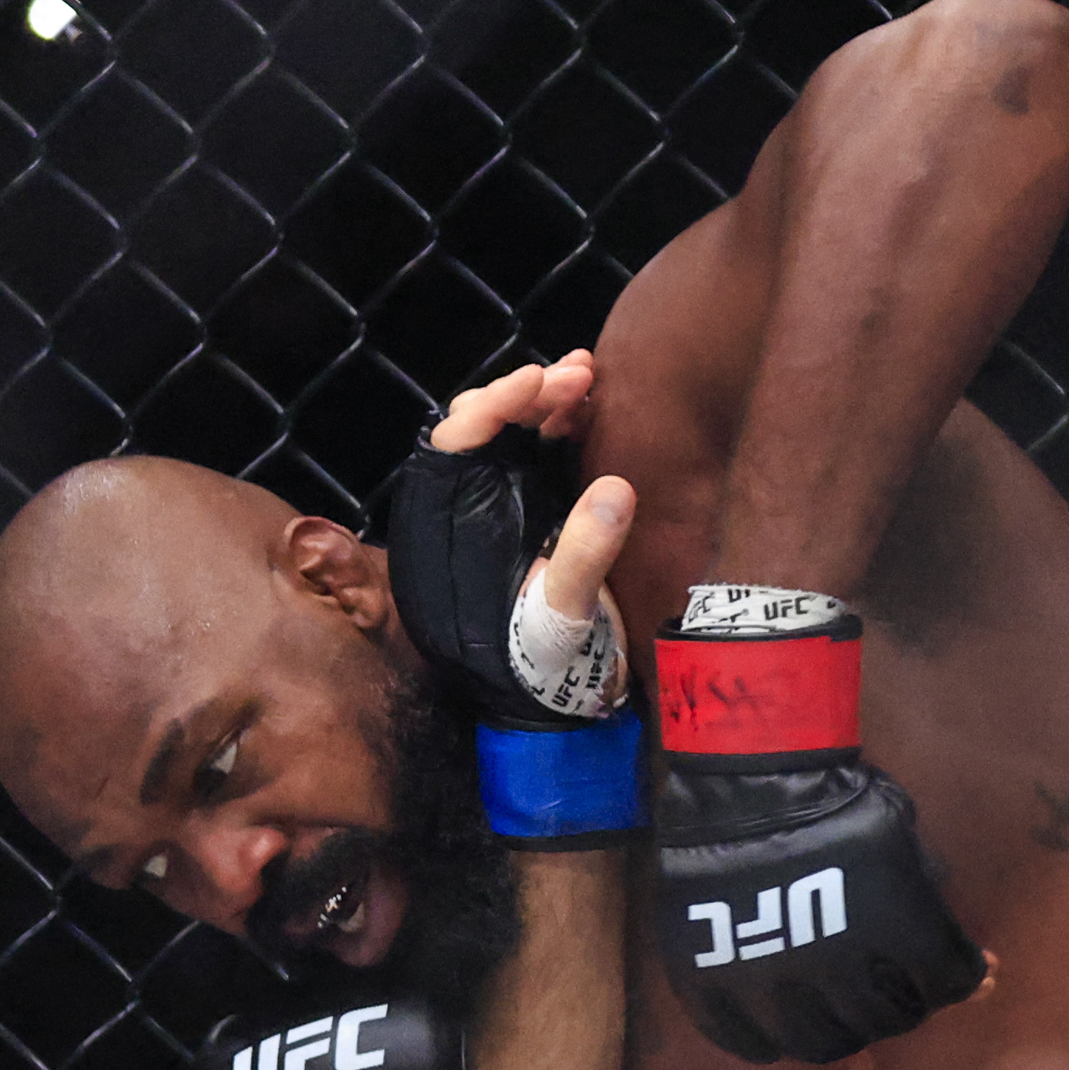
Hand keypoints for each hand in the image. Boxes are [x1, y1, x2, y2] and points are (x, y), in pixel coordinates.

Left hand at [434, 352, 636, 635]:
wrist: (558, 694)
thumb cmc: (542, 661)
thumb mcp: (561, 615)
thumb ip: (583, 555)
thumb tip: (615, 489)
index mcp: (453, 525)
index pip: (455, 445)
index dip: (493, 405)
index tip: (538, 380)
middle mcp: (470, 505)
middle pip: (483, 426)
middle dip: (527, 393)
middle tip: (578, 376)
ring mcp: (505, 501)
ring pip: (514, 430)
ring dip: (549, 398)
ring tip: (587, 375)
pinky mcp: (540, 505)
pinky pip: (545, 449)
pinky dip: (566, 420)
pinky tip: (591, 400)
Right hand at [653, 753, 989, 1062]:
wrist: (750, 779)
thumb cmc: (842, 806)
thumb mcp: (907, 849)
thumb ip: (936, 913)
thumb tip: (985, 975)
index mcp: (895, 929)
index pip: (945, 986)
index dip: (956, 982)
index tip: (949, 974)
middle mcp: (833, 967)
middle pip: (886, 1023)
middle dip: (901, 1008)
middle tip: (892, 992)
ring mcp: (766, 980)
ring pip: (820, 1046)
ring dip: (843, 1035)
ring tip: (841, 1015)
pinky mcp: (712, 984)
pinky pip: (748, 1043)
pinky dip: (771, 1043)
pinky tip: (782, 1022)